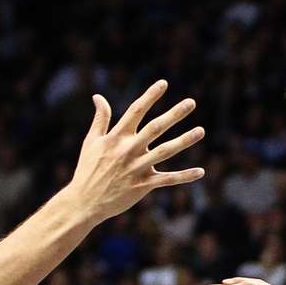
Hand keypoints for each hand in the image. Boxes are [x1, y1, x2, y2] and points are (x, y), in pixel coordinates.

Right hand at [68, 81, 205, 222]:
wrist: (84, 202)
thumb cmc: (87, 169)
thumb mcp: (91, 141)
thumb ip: (100, 118)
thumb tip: (98, 96)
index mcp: (116, 137)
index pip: (136, 111)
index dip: (150, 96)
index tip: (164, 83)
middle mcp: (129, 150)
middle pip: (155, 128)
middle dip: (174, 114)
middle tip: (191, 102)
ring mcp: (137, 168)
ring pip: (165, 152)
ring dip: (184, 141)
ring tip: (201, 131)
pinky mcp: (143, 185)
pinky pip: (167, 179)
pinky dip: (184, 176)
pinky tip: (200, 171)